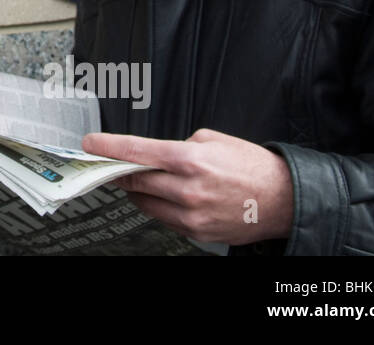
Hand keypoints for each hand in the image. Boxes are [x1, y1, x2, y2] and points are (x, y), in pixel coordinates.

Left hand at [82, 128, 292, 244]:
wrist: (284, 199)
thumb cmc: (250, 165)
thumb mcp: (213, 140)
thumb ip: (178, 146)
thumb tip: (151, 155)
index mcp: (191, 160)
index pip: (137, 152)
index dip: (108, 148)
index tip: (89, 144)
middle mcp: (188, 189)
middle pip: (135, 181)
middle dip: (118, 171)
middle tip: (106, 163)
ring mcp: (192, 215)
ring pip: (145, 203)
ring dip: (138, 191)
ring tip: (141, 179)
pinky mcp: (197, 232)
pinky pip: (164, 219)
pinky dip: (158, 206)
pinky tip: (166, 196)